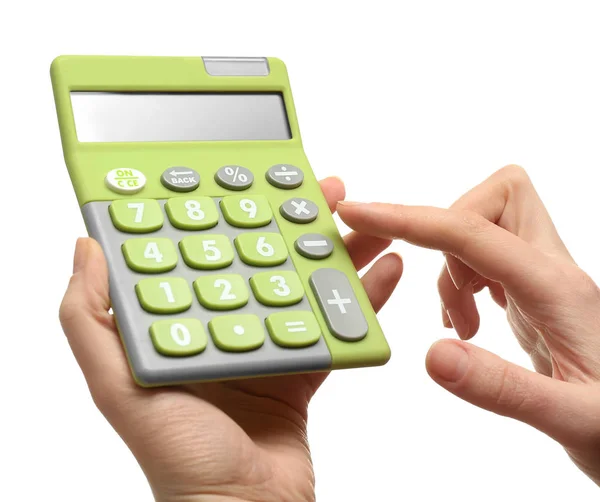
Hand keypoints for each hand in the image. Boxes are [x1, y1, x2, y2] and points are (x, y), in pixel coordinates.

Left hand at [59, 177, 402, 501]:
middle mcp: (224, 324)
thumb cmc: (177, 458)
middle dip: (297, 219)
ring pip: (306, 283)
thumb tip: (86, 246)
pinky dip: (363, 298)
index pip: (203, 250)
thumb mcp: (117, 387)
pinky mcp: (303, 365)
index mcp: (182, 321)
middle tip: (325, 187)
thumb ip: (90, 321)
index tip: (249, 176)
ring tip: (367, 219)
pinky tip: (386, 269)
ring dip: (338, 250)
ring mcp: (267, 342)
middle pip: (264, 258)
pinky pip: (336, 323)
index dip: (226, 209)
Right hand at [338, 165, 599, 484]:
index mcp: (557, 289)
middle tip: (444, 293)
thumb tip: (433, 355)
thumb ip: (501, 388)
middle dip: (446, 230)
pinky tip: (468, 326)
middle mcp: (551, 271)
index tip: (359, 214)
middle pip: (495, 198)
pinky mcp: (534, 295)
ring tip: (461, 326)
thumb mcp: (572, 419)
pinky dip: (461, 282)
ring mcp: (544, 279)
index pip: (471, 231)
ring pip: (486, 226)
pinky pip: (487, 259)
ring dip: (453, 267)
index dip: (408, 219)